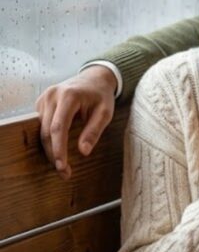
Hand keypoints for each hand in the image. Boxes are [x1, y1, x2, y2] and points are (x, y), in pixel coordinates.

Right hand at [36, 65, 117, 179]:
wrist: (94, 78)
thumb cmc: (101, 96)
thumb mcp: (105, 112)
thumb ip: (94, 131)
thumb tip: (83, 152)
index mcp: (69, 96)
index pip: (58, 127)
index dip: (58, 149)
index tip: (62, 166)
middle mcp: (52, 96)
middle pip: (46, 131)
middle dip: (53, 154)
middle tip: (64, 173)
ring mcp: (43, 98)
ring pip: (41, 130)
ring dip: (50, 149)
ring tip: (62, 166)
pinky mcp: (41, 103)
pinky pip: (40, 125)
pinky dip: (48, 140)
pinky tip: (57, 151)